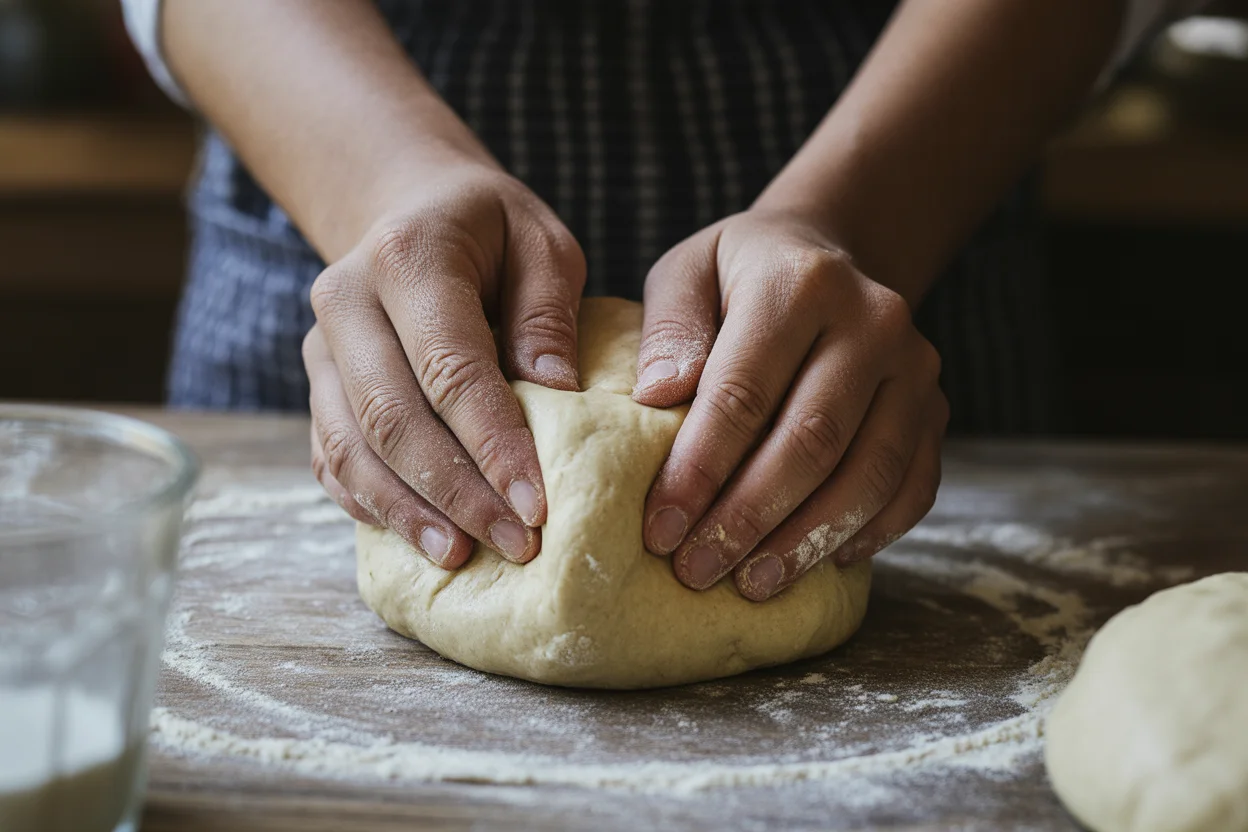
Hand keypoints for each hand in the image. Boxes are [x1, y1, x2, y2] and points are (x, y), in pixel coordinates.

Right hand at [304, 164, 585, 568]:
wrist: (408, 211)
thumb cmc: (490, 232)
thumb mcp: (542, 244)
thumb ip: (548, 312)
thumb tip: (559, 395)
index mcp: (407, 257)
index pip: (450, 368)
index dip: (493, 443)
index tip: (538, 504)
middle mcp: (345, 301)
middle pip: (391, 417)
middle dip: (456, 491)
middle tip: (515, 544)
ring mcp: (320, 348)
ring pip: (350, 448)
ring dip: (407, 510)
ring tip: (462, 556)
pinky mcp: (317, 386)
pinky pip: (331, 457)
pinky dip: (372, 503)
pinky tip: (419, 536)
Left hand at [632, 208, 947, 599]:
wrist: (829, 252)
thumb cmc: (739, 276)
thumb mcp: (686, 274)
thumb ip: (669, 330)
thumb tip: (657, 398)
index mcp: (801, 284)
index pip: (744, 392)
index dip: (700, 469)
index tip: (660, 529)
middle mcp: (873, 321)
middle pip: (812, 441)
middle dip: (749, 517)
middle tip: (697, 570)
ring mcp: (916, 368)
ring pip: (871, 473)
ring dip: (808, 540)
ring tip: (752, 584)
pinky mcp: (936, 408)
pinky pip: (914, 487)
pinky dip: (871, 533)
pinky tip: (821, 562)